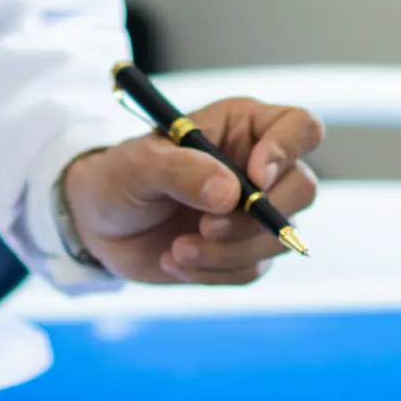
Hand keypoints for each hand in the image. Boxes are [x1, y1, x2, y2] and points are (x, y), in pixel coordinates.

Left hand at [64, 98, 323, 283]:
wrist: (99, 226)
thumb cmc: (119, 178)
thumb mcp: (138, 165)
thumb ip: (182, 171)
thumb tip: (230, 194)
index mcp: (243, 127)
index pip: (300, 127)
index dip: (287, 151)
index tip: (254, 178)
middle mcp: (259, 167)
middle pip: (301, 189)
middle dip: (256, 217)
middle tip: (206, 226)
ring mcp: (255, 213)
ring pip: (279, 238)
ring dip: (228, 252)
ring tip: (178, 250)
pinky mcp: (244, 252)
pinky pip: (252, 270)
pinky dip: (214, 272)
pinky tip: (176, 260)